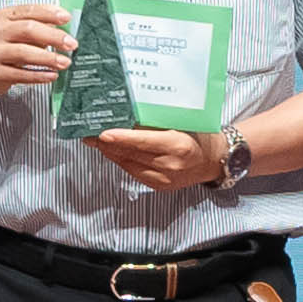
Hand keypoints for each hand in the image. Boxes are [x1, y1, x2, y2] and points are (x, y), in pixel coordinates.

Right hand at [0, 0, 75, 94]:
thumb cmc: (4, 45)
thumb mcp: (17, 30)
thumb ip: (38, 26)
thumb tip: (65, 28)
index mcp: (5, 16)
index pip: (29, 10)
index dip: (49, 13)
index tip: (67, 18)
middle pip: (28, 30)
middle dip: (53, 36)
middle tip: (71, 44)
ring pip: (24, 53)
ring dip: (48, 58)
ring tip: (65, 62)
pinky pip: (20, 74)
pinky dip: (39, 75)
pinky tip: (52, 75)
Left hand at [86, 126, 223, 194]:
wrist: (214, 161)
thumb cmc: (199, 136)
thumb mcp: (182, 122)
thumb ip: (156, 121)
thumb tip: (127, 114)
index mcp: (178, 146)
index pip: (142, 141)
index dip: (120, 138)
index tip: (102, 133)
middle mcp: (170, 165)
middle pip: (130, 154)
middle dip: (107, 144)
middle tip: (88, 131)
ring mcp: (164, 179)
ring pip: (128, 164)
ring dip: (110, 152)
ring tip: (94, 139)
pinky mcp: (159, 186)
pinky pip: (133, 172)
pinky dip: (121, 160)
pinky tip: (112, 151)